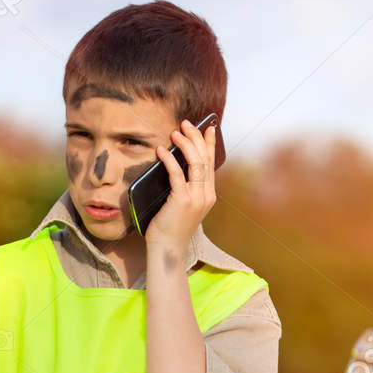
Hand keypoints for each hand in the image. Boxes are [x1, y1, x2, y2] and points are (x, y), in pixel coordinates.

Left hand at [143, 119, 217, 252]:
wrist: (167, 248)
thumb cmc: (170, 226)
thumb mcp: (182, 203)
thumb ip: (184, 186)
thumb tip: (175, 162)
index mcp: (208, 195)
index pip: (211, 163)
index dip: (210, 144)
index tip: (208, 128)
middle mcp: (206, 195)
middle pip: (205, 159)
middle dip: (196, 137)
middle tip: (185, 124)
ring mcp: (196, 198)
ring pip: (196, 163)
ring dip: (185, 144)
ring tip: (175, 132)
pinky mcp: (182, 201)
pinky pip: (177, 174)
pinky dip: (169, 159)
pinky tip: (161, 150)